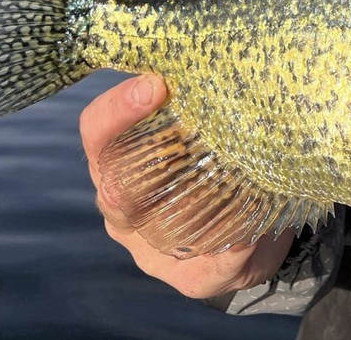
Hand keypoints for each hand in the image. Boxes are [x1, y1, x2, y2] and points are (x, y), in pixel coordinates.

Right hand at [79, 75, 294, 299]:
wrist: (250, 232)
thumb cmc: (220, 163)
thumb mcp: (206, 128)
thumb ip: (202, 102)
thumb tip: (222, 71)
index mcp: (117, 164)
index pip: (98, 135)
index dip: (117, 109)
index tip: (154, 82)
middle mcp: (123, 208)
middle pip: (116, 185)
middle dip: (149, 151)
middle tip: (181, 113)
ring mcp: (151, 248)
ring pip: (159, 229)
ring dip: (196, 199)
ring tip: (234, 171)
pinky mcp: (190, 279)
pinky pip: (209, 266)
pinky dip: (234, 246)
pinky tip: (252, 232)